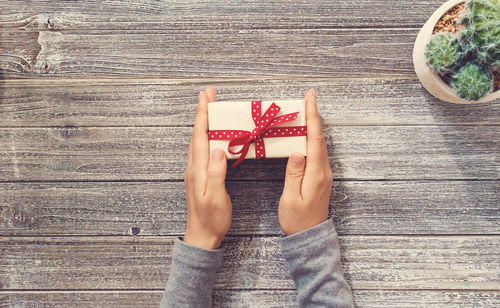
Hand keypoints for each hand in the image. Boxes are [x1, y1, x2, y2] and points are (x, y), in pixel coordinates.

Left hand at [183, 87, 231, 249]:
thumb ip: (216, 173)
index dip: (203, 115)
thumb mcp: (215, 197)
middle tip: (208, 94)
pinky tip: (212, 134)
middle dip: (202, 112)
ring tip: (210, 107)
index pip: (199, 136)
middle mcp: (193, 167)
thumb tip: (218, 150)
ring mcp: (195, 171)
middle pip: (197, 133)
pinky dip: (206, 135)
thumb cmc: (211, 219)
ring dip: (204, 122)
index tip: (205, 97)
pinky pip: (202, 148)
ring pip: (198, 140)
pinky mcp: (199, 175)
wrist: (201, 235)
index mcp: (197, 169)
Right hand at [278, 89, 332, 235]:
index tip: (310, 99)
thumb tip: (297, 152)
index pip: (315, 140)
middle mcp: (323, 171)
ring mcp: (323, 174)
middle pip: (319, 138)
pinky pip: (317, 152)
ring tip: (306, 111)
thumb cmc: (297, 219)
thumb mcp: (291, 198)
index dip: (313, 117)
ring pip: (319, 144)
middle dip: (314, 116)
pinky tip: (305, 134)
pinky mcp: (320, 177)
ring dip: (313, 126)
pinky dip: (312, 138)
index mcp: (316, 174)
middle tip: (308, 98)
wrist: (309, 236)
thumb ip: (294, 174)